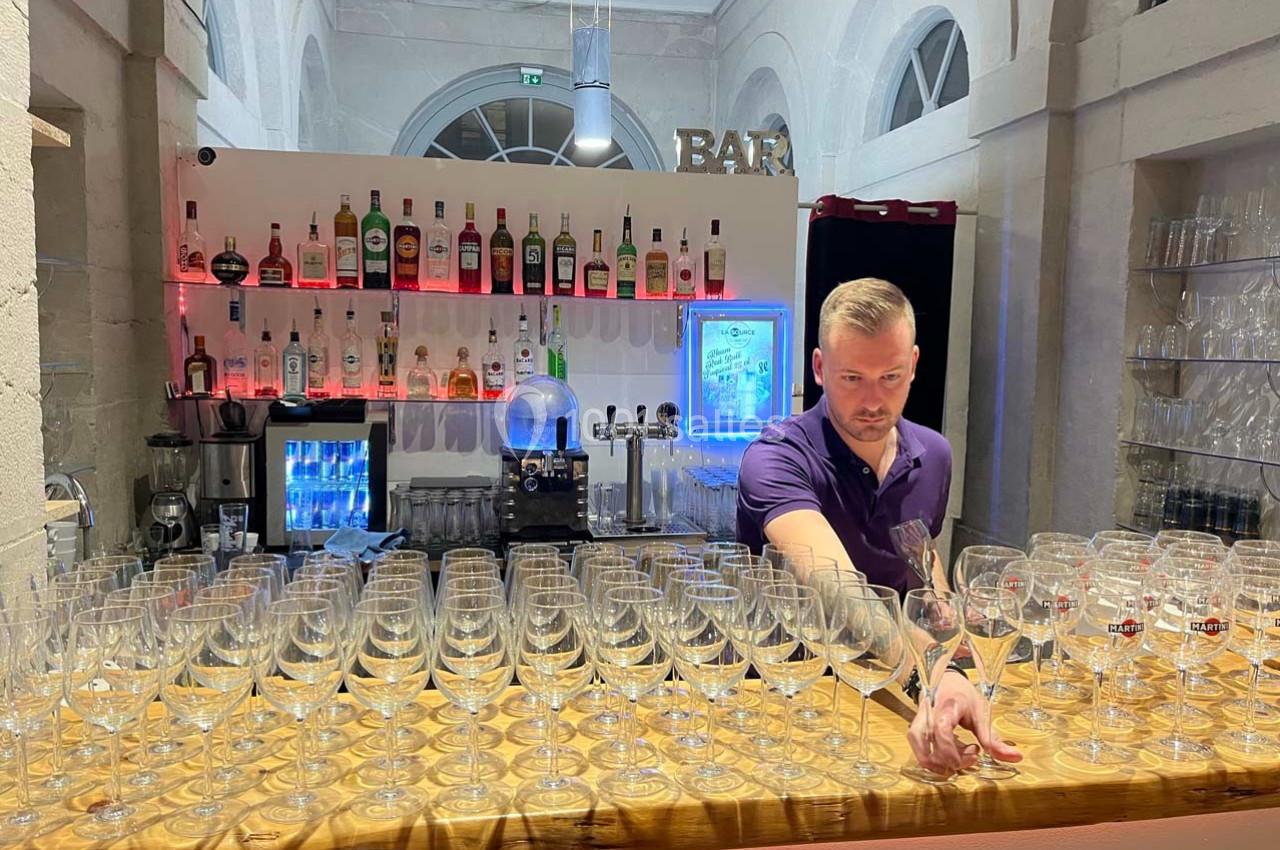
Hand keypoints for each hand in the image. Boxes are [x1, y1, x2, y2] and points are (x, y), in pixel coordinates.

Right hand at [907, 670, 1021, 775]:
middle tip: (972, 757)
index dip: (951, 749)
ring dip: (938, 762)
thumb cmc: (963, 696)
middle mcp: (929, 713)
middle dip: (948, 759)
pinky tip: (950, 757)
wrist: (947, 682)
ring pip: (919, 747)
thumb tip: (1016, 757)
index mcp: (948, 706)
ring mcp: (921, 720)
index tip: (974, 757)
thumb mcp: (982, 714)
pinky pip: (920, 749)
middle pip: (925, 740)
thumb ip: (994, 739)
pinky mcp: (918, 728)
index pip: (941, 728)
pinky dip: (934, 760)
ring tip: (959, 761)